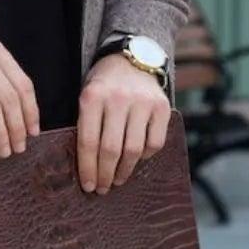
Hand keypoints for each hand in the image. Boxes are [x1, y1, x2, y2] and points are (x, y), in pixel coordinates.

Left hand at [77, 55, 170, 194]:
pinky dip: (145, 156)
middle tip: (101, 188)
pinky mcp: (162, 107)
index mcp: (92, 97)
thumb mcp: (87, 97)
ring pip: (133, 149)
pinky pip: (154, 143)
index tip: (88, 186)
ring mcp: (142, 102)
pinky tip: (136, 160)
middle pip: (111, 149)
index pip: (88, 141)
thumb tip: (87, 167)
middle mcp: (118, 98)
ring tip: (117, 180)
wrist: (132, 59)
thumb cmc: (104, 85)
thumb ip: (86, 125)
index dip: (87, 168)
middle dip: (105, 174)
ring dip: (124, 171)